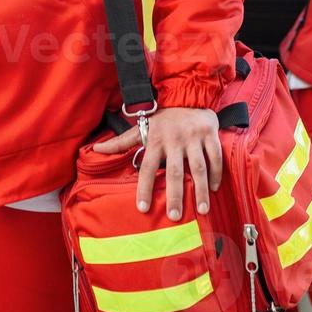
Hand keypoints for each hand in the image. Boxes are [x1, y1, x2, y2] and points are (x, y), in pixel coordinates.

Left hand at [94, 107, 221, 220]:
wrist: (187, 94)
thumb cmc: (163, 117)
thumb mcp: (141, 127)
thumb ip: (121, 142)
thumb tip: (95, 150)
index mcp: (155, 140)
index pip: (147, 167)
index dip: (144, 188)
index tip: (143, 208)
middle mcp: (174, 140)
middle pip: (174, 172)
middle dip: (175, 196)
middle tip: (174, 217)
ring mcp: (193, 137)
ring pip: (198, 167)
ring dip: (200, 190)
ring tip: (202, 210)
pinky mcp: (210, 134)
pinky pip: (215, 157)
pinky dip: (216, 173)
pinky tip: (215, 189)